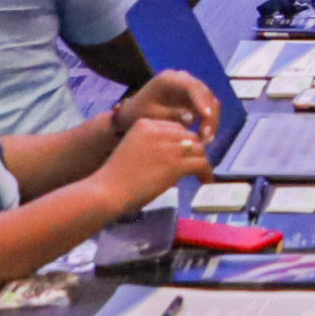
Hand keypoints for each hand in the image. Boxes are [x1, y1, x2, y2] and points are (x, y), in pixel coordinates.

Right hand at [97, 117, 211, 212]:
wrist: (107, 190)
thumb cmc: (115, 177)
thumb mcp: (132, 149)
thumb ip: (151, 146)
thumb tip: (173, 156)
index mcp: (145, 124)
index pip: (175, 127)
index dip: (183, 141)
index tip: (185, 154)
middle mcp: (158, 131)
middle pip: (189, 136)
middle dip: (194, 150)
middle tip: (196, 165)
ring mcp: (168, 147)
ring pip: (198, 149)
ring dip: (202, 162)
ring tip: (202, 174)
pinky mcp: (175, 165)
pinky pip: (201, 164)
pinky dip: (206, 173)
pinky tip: (204, 181)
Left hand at [116, 68, 217, 144]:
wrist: (135, 112)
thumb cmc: (140, 112)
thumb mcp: (151, 115)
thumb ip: (170, 115)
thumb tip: (191, 118)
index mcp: (169, 79)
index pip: (191, 86)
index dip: (201, 100)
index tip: (205, 116)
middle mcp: (183, 79)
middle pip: (204, 93)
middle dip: (209, 114)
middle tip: (206, 135)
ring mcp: (190, 88)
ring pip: (210, 101)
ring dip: (212, 120)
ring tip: (206, 139)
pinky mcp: (195, 98)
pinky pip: (208, 108)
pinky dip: (208, 122)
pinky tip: (205, 137)